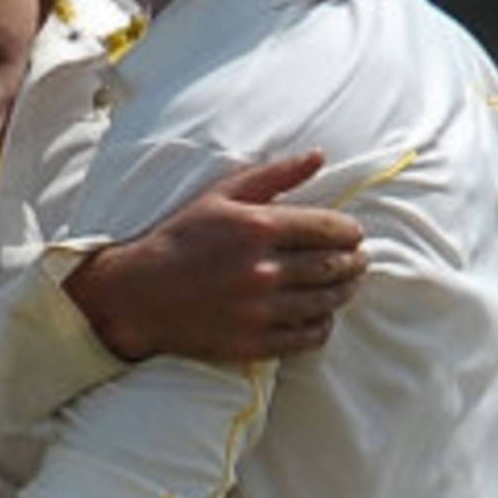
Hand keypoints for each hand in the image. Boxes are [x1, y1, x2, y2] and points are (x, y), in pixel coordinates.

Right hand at [66, 152, 366, 361]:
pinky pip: (306, 336)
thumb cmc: (181, 238)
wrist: (139, 293)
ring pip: (326, 302)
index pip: (331, 229)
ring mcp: (259, 310)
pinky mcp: (252, 342)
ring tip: (346, 284)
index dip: (351, 232)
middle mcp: (262, 270)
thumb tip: (320, 155)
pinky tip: (322, 315)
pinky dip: (323, 325)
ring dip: (345, 292)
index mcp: (258, 228)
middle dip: (355, 262)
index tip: (352, 234)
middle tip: (358, 260)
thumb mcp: (222, 195)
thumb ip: (275, 175)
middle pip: (334, 267)